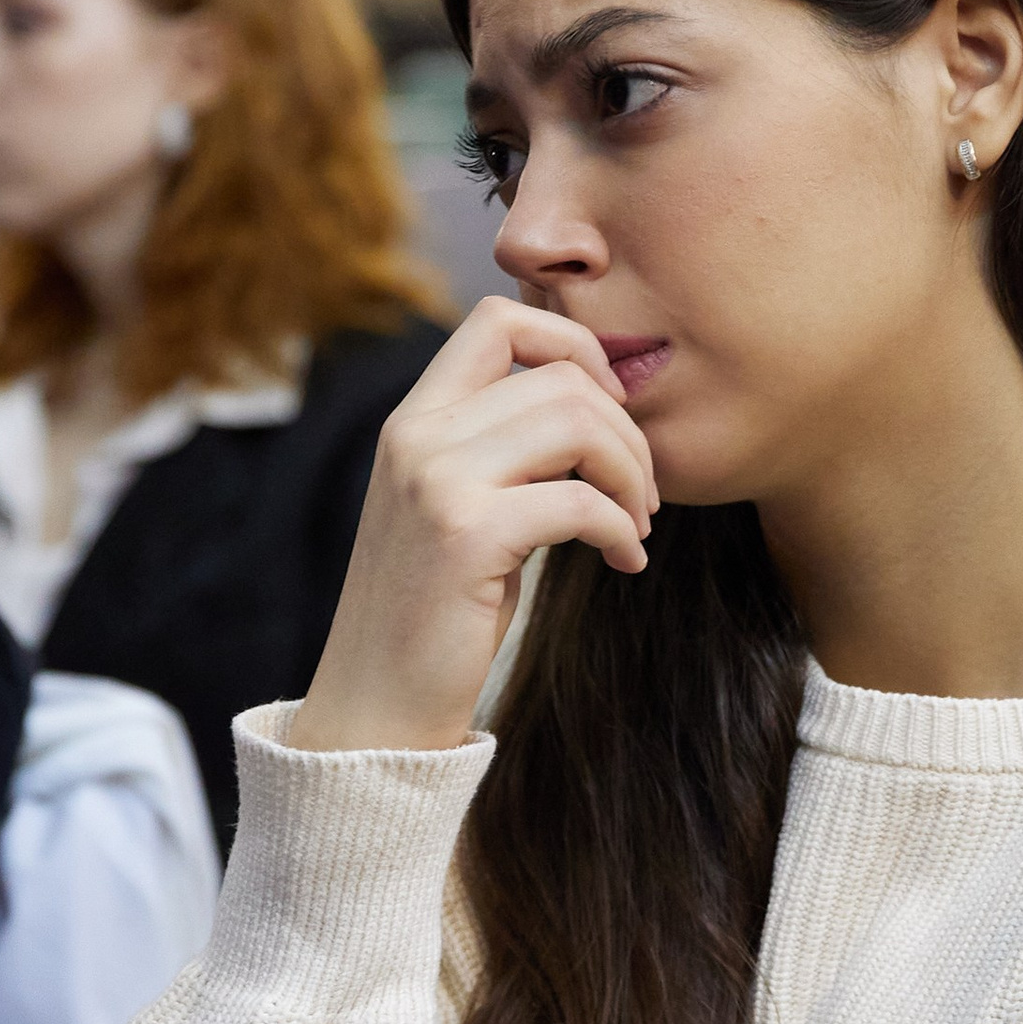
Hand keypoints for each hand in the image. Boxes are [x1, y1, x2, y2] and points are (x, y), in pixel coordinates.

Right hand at [289, 299, 657, 752]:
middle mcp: (417, 436)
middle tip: (644, 493)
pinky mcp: (465, 535)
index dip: (574, 344)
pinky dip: (622, 530)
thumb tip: (595, 406)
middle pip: (560, 374)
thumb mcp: (459, 508)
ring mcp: (436, 481)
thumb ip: (503, 448)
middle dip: (627, 430)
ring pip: (577, 422)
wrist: (378, 706)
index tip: (610, 411)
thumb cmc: (434, 613)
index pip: (499, 317)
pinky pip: (580, 500)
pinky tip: (627, 562)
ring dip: (632, 474)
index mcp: (414, 420)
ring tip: (638, 524)